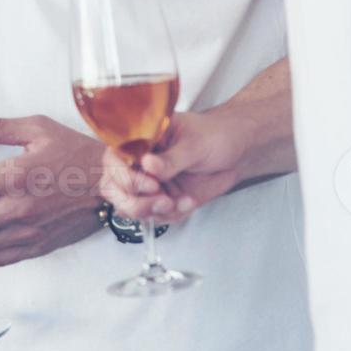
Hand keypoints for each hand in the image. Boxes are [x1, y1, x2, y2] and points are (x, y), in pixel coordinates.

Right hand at [101, 109, 268, 223]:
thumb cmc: (215, 135)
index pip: (113, 158)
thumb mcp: (196, 144)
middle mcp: (138, 161)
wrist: (237, 148)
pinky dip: (172, 214)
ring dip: (154, 211)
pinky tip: (189, 201)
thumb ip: (172, 158)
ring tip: (180, 202)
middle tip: (162, 201)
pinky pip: (155, 216)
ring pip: (130, 207)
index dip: (123, 175)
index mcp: (140, 138)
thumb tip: (147, 164)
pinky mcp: (161, 198)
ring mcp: (149, 182)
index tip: (150, 184)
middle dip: (135, 202)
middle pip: (113, 187)